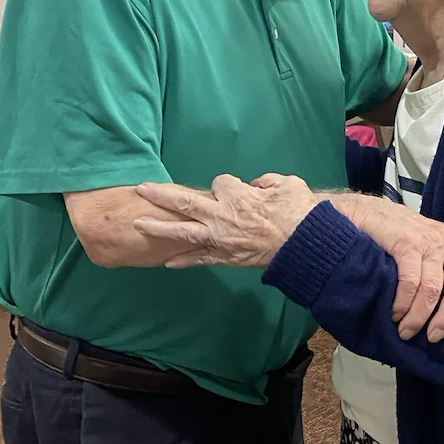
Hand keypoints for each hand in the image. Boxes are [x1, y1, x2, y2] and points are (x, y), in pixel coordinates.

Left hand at [132, 174, 319, 267]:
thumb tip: (259, 185)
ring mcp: (220, 238)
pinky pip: (199, 258)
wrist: (304, 246)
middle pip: (184, 201)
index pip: (221, 183)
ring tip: (138, 223)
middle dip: (161, 194)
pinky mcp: (224, 257)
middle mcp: (222, 215)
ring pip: (182, 230)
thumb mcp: (290, 185)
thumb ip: (270, 181)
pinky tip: (168, 262)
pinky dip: (184, 260)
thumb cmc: (300, 213)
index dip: (226, 185)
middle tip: (143, 189)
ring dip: (158, 226)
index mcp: (238, 195)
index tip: (232, 189)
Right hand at [347, 197, 443, 341]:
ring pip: (433, 290)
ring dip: (418, 316)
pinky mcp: (408, 244)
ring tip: (406, 331)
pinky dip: (403, 303)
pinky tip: (395, 314)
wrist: (371, 214)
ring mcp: (430, 242)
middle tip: (433, 337)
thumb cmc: (403, 236)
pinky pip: (411, 282)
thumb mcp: (433, 248)